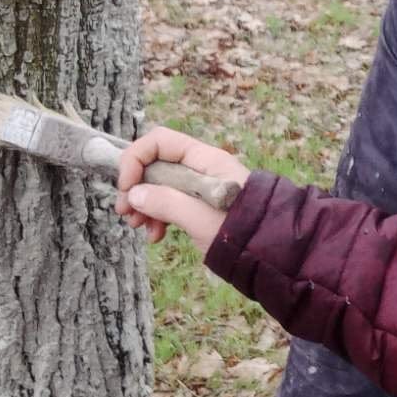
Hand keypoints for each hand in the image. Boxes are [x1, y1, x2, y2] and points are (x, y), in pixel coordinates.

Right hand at [115, 126, 250, 252]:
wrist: (272, 254)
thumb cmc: (243, 233)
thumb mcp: (201, 218)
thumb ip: (167, 203)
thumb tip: (134, 195)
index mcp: (206, 160)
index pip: (160, 141)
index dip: (136, 159)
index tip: (125, 187)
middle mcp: (202, 169)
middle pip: (156, 165)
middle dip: (136, 186)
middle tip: (124, 213)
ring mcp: (200, 188)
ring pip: (159, 186)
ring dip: (143, 204)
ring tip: (138, 227)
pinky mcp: (199, 207)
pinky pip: (169, 204)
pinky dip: (157, 217)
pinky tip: (155, 236)